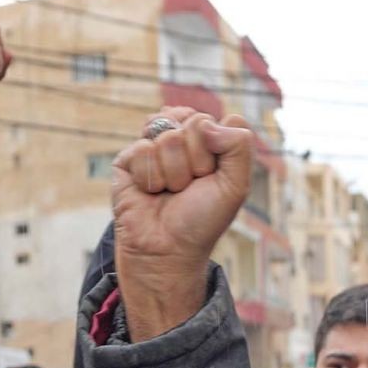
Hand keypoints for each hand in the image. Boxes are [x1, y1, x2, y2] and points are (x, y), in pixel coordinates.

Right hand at [111, 107, 255, 339]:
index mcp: (208, 143)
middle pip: (193, 122)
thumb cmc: (203, 220)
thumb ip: (239, 145)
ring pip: (168, 136)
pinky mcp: (128, 160)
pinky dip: (151, 177)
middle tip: (190, 187)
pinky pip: (142, 149)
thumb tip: (206, 121)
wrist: (168, 249)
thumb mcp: (236, 185)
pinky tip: (150, 192)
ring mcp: (154, 148)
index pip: (212, 119)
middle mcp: (181, 141)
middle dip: (196, 160)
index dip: (214, 147)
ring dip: (174, 172)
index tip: (211, 176)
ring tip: (170, 192)